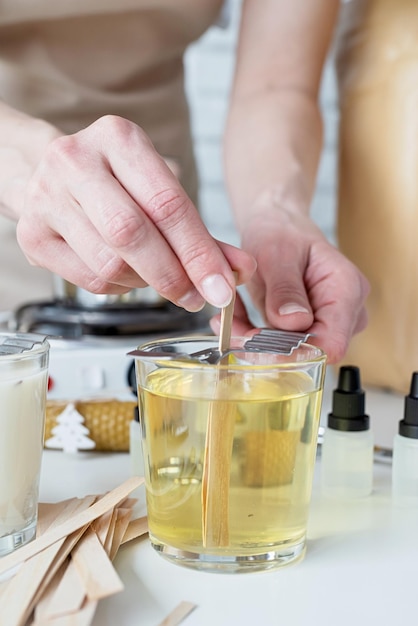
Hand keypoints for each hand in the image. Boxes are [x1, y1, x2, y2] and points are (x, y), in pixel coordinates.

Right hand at [16, 115, 255, 309]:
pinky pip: (90, 280)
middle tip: (195, 297)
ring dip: (145, 283)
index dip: (199, 252)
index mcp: (118, 138)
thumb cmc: (114, 182)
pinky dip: (120, 288)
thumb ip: (199, 231)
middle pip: (132, 234)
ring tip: (156, 276)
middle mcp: (76, 160)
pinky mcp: (31, 235)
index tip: (222, 286)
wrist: (44, 171)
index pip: (167, 203)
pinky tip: (127, 274)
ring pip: (110, 263)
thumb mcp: (158, 189)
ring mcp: (47, 197)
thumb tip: (238, 270)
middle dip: (173, 275)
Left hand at [210, 208, 368, 363]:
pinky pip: (282, 347)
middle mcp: (346, 313)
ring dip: (255, 340)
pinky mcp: (310, 331)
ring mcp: (330, 324)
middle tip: (228, 327)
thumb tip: (293, 323)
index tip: (254, 341)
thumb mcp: (277, 254)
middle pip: (310, 351)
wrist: (278, 227)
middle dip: (267, 345)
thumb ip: (285, 289)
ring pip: (292, 353)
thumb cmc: (281, 232)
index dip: (293, 352)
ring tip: (228, 318)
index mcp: (346, 290)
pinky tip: (236, 318)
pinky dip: (255, 336)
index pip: (330, 343)